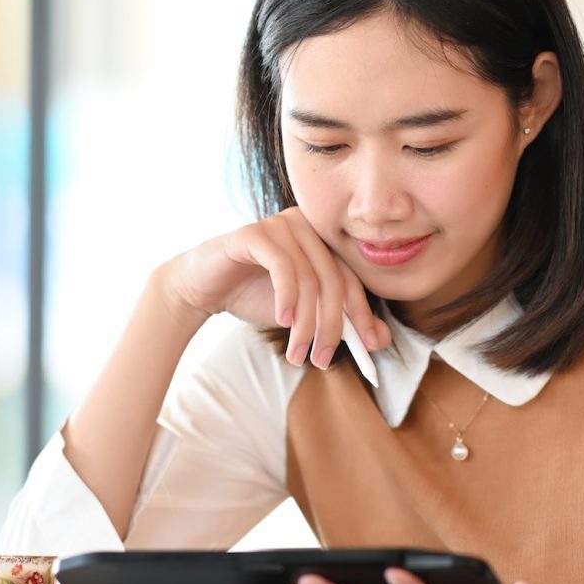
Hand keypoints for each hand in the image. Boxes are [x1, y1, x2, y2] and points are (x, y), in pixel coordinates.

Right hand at [160, 207, 390, 367]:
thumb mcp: (302, 315)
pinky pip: (283, 267)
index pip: (352, 279)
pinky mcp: (255, 232)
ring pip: (309, 280)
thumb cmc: (253, 296)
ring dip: (305, 323)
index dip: (363, 314)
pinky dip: (287, 298)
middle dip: (331, 326)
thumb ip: (339, 322)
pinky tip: (282, 322)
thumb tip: (381, 340)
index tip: (369, 348)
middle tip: (321, 359)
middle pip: (333, 280)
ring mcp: (280, 225)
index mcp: (322, 241)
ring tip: (297, 352)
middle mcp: (306, 226)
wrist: (203, 288)